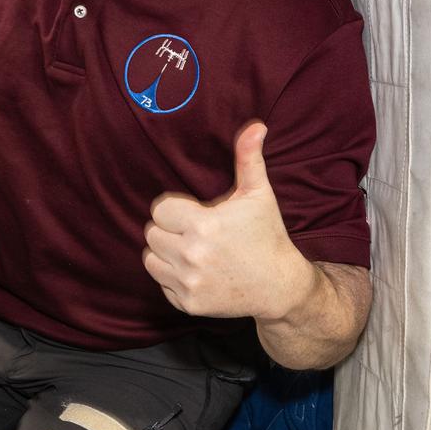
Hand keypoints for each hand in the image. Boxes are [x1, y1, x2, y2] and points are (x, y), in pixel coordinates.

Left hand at [142, 122, 312, 320]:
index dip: (176, 209)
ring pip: (151, 259)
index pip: (160, 209)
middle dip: (169, 230)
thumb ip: (249, 158)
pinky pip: (161, 284)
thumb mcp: (259, 194)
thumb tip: (257, 125)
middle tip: (193, 231)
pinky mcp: (188, 304)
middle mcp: (192, 256)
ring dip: (165, 253)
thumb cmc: (267, 235)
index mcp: (203, 226)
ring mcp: (189, 283)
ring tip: (191, 249)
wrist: (280, 286)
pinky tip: (196, 271)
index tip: (194, 213)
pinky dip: (172, 278)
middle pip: (151, 234)